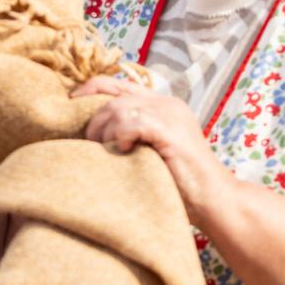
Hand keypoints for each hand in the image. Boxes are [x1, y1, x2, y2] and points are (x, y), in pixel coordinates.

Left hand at [72, 75, 231, 222]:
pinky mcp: (170, 130)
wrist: (214, 201)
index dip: (89, 90)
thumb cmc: (179, 183)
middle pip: (112, 95)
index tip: (70, 106)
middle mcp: (166, 103)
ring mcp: (170, 114)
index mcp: (161, 104)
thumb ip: (128, 134)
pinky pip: (130, 122)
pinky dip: (119, 137)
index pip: (117, 83)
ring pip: (117, 108)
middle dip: (92, 119)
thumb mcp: (149, 150)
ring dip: (103, 131)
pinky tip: (124, 152)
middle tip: (89, 143)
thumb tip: (87, 133)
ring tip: (105, 150)